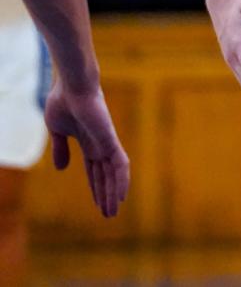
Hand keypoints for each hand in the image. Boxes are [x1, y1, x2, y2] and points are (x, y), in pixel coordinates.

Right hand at [44, 80, 129, 217]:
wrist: (71, 85)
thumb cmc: (63, 101)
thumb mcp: (58, 130)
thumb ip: (61, 148)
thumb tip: (61, 168)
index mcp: (88, 142)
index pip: (94, 170)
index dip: (96, 187)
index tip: (98, 204)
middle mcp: (100, 144)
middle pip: (106, 175)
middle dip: (107, 194)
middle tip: (109, 214)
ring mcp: (106, 141)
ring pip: (114, 173)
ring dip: (114, 192)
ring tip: (113, 212)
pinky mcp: (109, 139)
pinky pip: (120, 162)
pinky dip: (122, 179)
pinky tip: (122, 195)